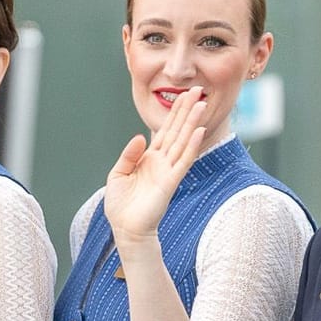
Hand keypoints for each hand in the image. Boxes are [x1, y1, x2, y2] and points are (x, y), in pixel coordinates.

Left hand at [104, 87, 208, 247]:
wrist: (126, 229)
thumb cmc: (122, 206)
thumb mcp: (118, 174)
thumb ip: (129, 155)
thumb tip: (140, 136)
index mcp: (150, 158)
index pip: (165, 130)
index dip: (174, 112)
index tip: (184, 95)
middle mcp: (162, 162)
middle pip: (178, 131)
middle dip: (187, 111)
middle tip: (198, 91)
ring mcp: (168, 171)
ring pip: (183, 141)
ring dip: (193, 123)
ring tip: (202, 104)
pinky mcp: (170, 182)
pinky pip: (183, 161)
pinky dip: (192, 146)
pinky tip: (199, 132)